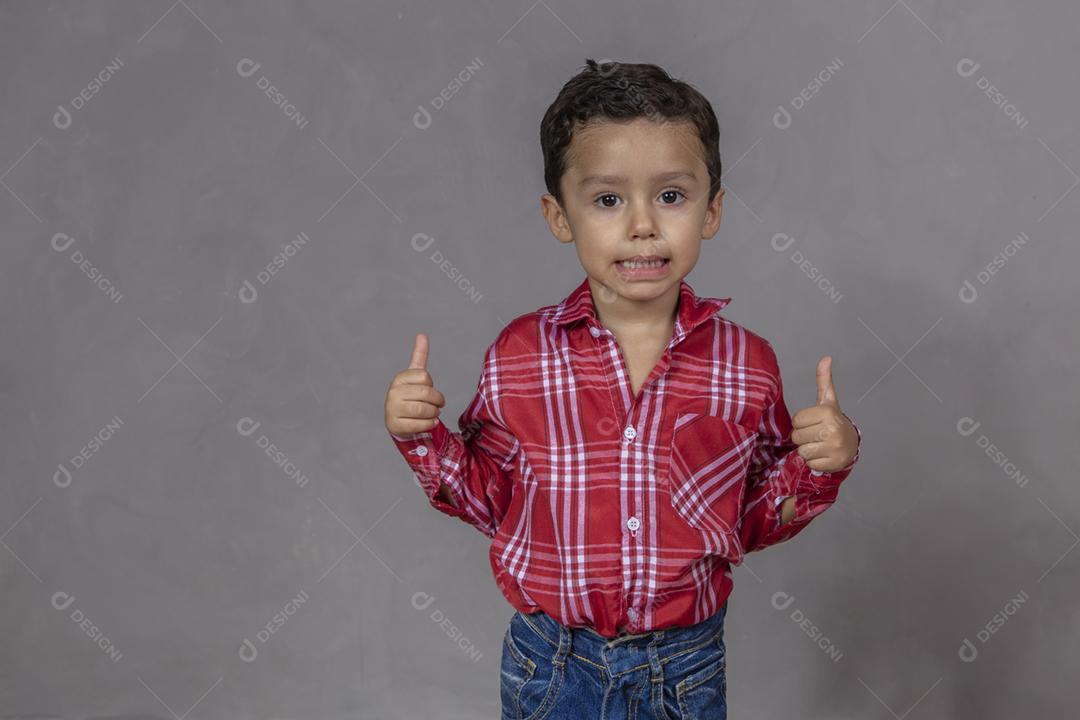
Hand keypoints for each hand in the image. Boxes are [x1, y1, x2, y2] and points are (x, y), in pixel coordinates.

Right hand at [385, 333, 446, 435]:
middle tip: (438, 405)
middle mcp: (393, 393)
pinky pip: (421, 425)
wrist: (399, 421)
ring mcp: (392, 410)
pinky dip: (430, 425)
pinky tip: (429, 423)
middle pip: (426, 394)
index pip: (425, 377)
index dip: (432, 385)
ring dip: (434, 413)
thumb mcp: (414, 376)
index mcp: (399, 379)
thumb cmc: (410, 396)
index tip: (428, 390)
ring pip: (424, 410)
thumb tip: (422, 334)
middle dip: (437, 401)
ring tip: (432, 414)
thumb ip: (419, 356)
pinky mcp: (396, 425)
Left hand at [790, 356, 858, 472]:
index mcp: (827, 412)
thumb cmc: (832, 421)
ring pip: (802, 451)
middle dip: (803, 438)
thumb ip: (823, 380)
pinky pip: (810, 464)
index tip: (813, 423)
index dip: (801, 423)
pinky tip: (823, 455)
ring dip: (807, 450)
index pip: (796, 421)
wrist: (851, 445)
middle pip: (797, 437)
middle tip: (815, 435)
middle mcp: (832, 429)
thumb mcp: (827, 400)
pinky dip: (814, 462)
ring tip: (819, 445)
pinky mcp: (833, 463)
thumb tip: (826, 358)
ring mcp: (834, 447)